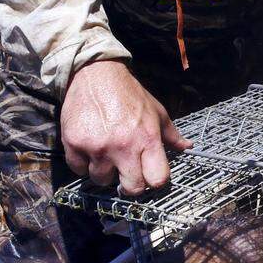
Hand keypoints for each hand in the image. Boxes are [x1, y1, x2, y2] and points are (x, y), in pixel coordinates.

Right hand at [61, 60, 191, 193]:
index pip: (157, 179)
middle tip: (126, 172)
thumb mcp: (156, 111)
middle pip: (131, 188)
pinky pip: (78, 170)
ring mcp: (97, 147)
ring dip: (104, 172)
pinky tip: (89, 148)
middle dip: (130, 184)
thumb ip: (171, 134)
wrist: (95, 74)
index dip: (154, 181)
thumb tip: (188, 147)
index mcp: (147, 138)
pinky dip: (83, 163)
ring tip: (106, 153)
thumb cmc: (128, 94)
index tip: (149, 175)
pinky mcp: (74, 144)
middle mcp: (123, 146)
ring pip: (101, 181)